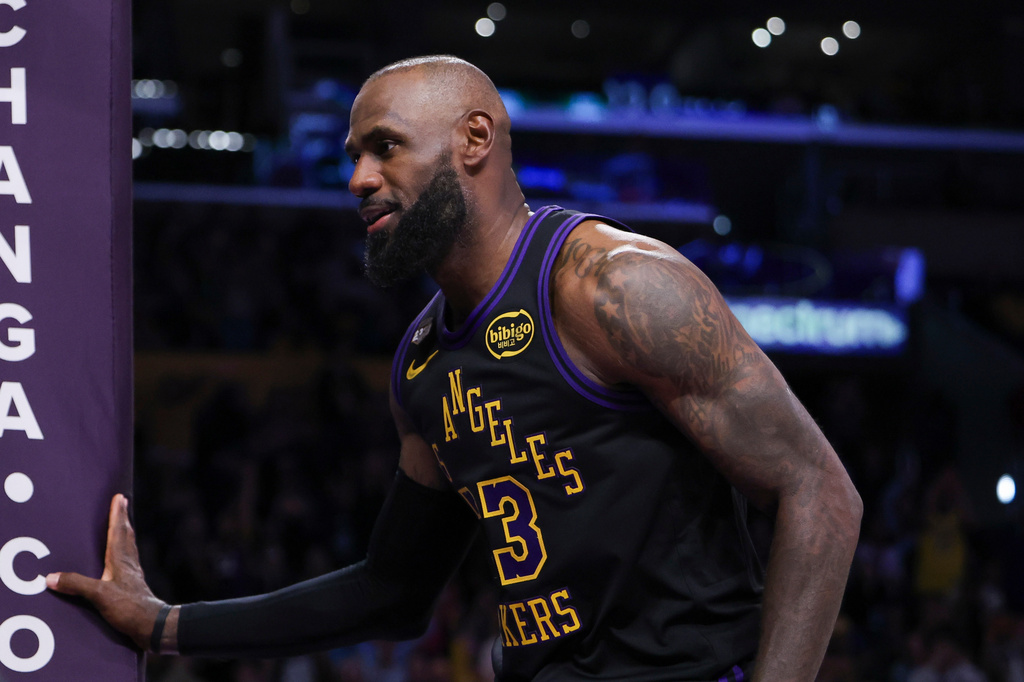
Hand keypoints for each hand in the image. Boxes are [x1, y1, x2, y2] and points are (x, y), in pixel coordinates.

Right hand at [46, 494, 166, 650]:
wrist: (152, 625)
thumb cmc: (130, 607)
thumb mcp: (100, 595)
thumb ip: (77, 585)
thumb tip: (51, 577)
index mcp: (121, 561)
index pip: (118, 532)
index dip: (117, 515)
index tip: (120, 497)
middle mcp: (129, 564)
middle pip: (126, 536)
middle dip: (123, 519)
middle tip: (124, 503)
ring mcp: (133, 575)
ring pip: (129, 548)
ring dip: (126, 534)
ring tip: (124, 526)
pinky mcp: (134, 587)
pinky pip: (129, 563)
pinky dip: (125, 554)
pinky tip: (123, 561)